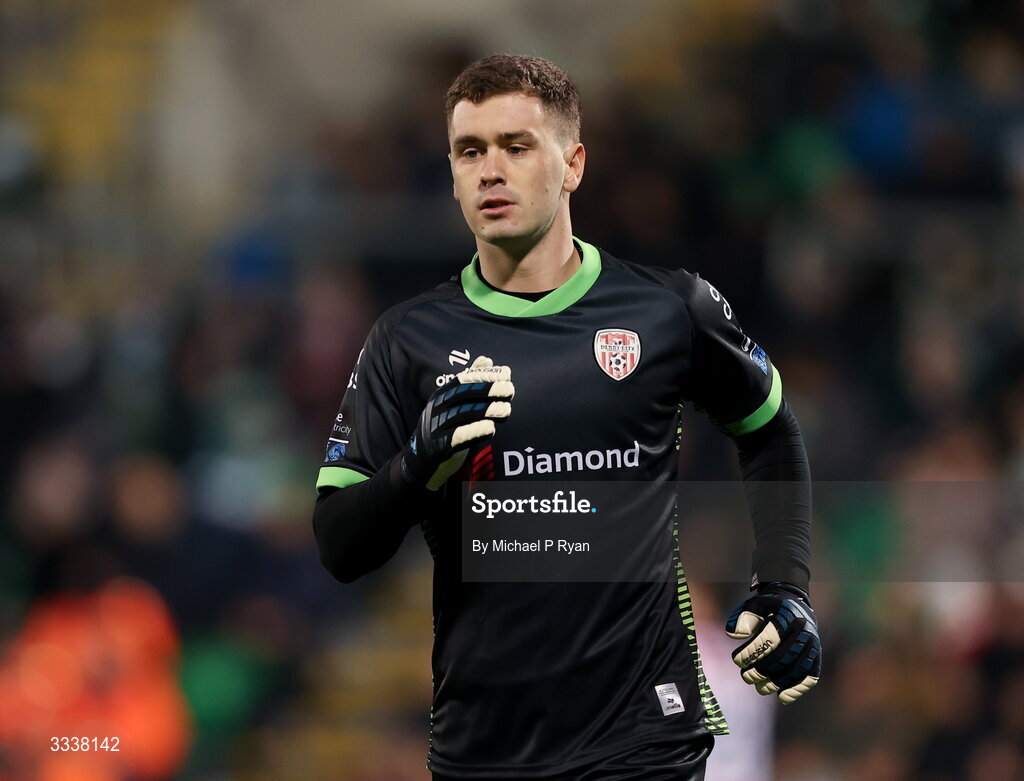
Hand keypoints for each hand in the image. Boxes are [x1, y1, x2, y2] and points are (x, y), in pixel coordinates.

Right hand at [401, 356, 513, 489]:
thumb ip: (471, 382)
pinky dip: (474, 431)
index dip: (485, 374)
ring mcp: (435, 427)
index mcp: (441, 395)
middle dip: (488, 389)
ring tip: (506, 410)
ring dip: (486, 410)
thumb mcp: (455, 403)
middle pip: (463, 394)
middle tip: (510, 389)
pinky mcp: (438, 447)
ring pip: (462, 415)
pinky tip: (491, 428)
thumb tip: (487, 359)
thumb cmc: (444, 427)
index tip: (506, 373)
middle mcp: (437, 408)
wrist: (419, 459)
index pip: (463, 379)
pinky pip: (457, 437)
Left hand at [725, 582, 820, 703]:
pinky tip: (782, 697)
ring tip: (760, 688)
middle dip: (763, 670)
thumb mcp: (754, 605)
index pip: (770, 638)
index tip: (737, 661)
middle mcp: (804, 630)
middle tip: (746, 677)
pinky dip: (798, 688)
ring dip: (778, 682)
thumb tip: (733, 635)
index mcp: (788, 614)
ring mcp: (813, 644)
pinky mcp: (817, 657)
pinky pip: (810, 676)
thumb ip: (742, 618)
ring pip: (797, 668)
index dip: (753, 651)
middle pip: (784, 656)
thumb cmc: (769, 607)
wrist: (795, 604)